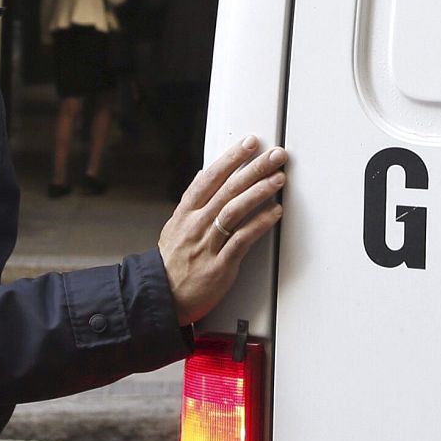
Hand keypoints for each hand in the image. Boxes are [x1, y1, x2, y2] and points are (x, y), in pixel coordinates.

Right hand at [158, 135, 286, 325]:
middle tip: (275, 155)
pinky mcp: (220, 265)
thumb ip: (193, 200)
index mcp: (186, 213)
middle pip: (228, 189)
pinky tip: (275, 212)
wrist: (162, 297)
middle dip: (254, 169)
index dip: (231, 158)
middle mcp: (197, 225)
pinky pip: (242, 240)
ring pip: (235, 211)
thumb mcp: (175, 226)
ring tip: (278, 179)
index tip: (250, 143)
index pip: (210, 177)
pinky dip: (260, 224)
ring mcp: (208, 244)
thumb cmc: (173, 262)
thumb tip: (205, 172)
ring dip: (259, 192)